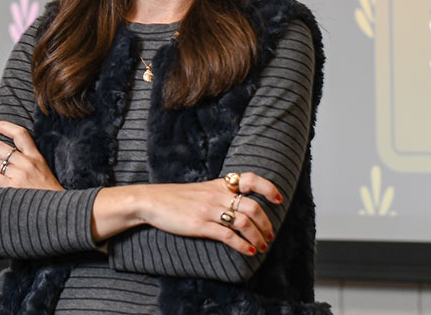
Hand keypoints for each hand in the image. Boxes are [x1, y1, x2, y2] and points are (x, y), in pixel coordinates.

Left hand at [0, 121, 63, 190]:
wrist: (56, 208)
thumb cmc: (48, 191)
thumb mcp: (43, 169)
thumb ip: (28, 161)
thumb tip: (4, 158)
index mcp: (36, 155)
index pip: (20, 134)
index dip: (4, 126)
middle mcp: (27, 162)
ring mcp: (20, 174)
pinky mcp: (13, 186)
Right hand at [93, 172, 282, 255]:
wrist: (152, 201)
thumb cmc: (178, 198)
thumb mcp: (203, 190)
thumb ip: (221, 194)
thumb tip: (241, 204)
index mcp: (220, 185)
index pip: (251, 179)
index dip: (267, 188)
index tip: (278, 199)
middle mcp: (218, 195)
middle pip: (252, 206)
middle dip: (266, 223)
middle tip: (270, 234)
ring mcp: (209, 210)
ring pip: (244, 222)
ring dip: (258, 236)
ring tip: (263, 245)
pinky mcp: (200, 225)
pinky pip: (228, 235)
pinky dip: (242, 245)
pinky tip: (249, 252)